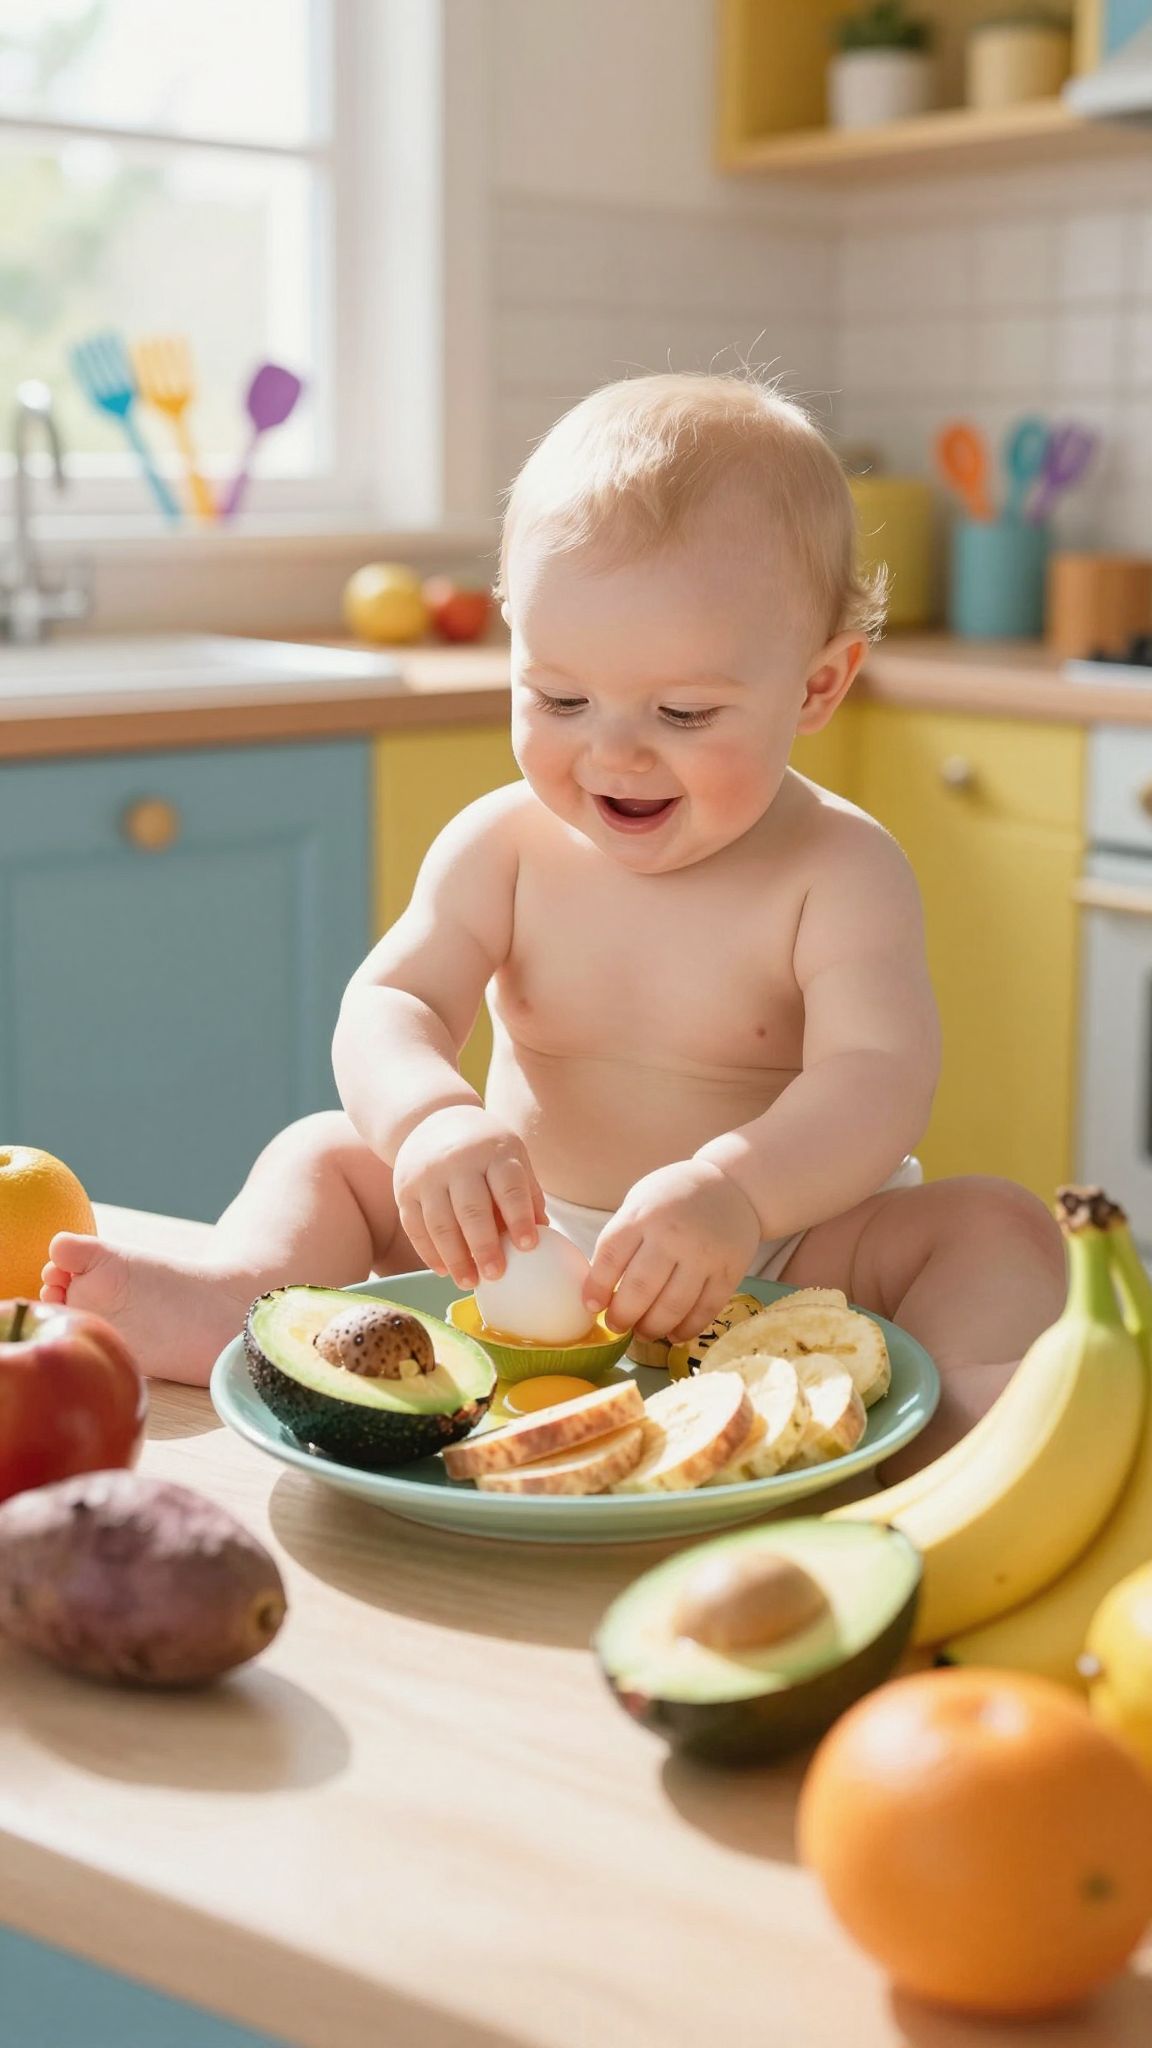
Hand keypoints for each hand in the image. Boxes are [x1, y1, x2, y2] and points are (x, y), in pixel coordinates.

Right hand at [393, 1107, 546, 1289]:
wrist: (432, 1120)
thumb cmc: (484, 1149)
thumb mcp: (511, 1157)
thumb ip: (527, 1194)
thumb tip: (545, 1236)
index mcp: (493, 1152)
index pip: (509, 1187)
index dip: (519, 1217)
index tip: (528, 1247)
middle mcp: (458, 1162)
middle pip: (471, 1209)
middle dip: (484, 1246)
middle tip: (496, 1275)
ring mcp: (427, 1176)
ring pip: (439, 1223)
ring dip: (454, 1258)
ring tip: (469, 1282)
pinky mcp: (404, 1190)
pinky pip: (415, 1227)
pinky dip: (428, 1253)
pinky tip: (443, 1271)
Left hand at [583, 1160, 761, 1341]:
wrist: (731, 1186)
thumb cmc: (674, 1198)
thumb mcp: (640, 1203)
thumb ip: (622, 1239)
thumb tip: (600, 1288)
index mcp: (643, 1215)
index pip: (611, 1258)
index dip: (596, 1288)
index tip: (591, 1306)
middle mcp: (672, 1235)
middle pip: (640, 1289)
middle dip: (623, 1316)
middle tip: (617, 1325)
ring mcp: (703, 1255)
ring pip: (673, 1306)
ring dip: (653, 1327)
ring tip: (643, 1332)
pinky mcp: (729, 1271)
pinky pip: (706, 1309)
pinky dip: (687, 1328)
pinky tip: (674, 1333)